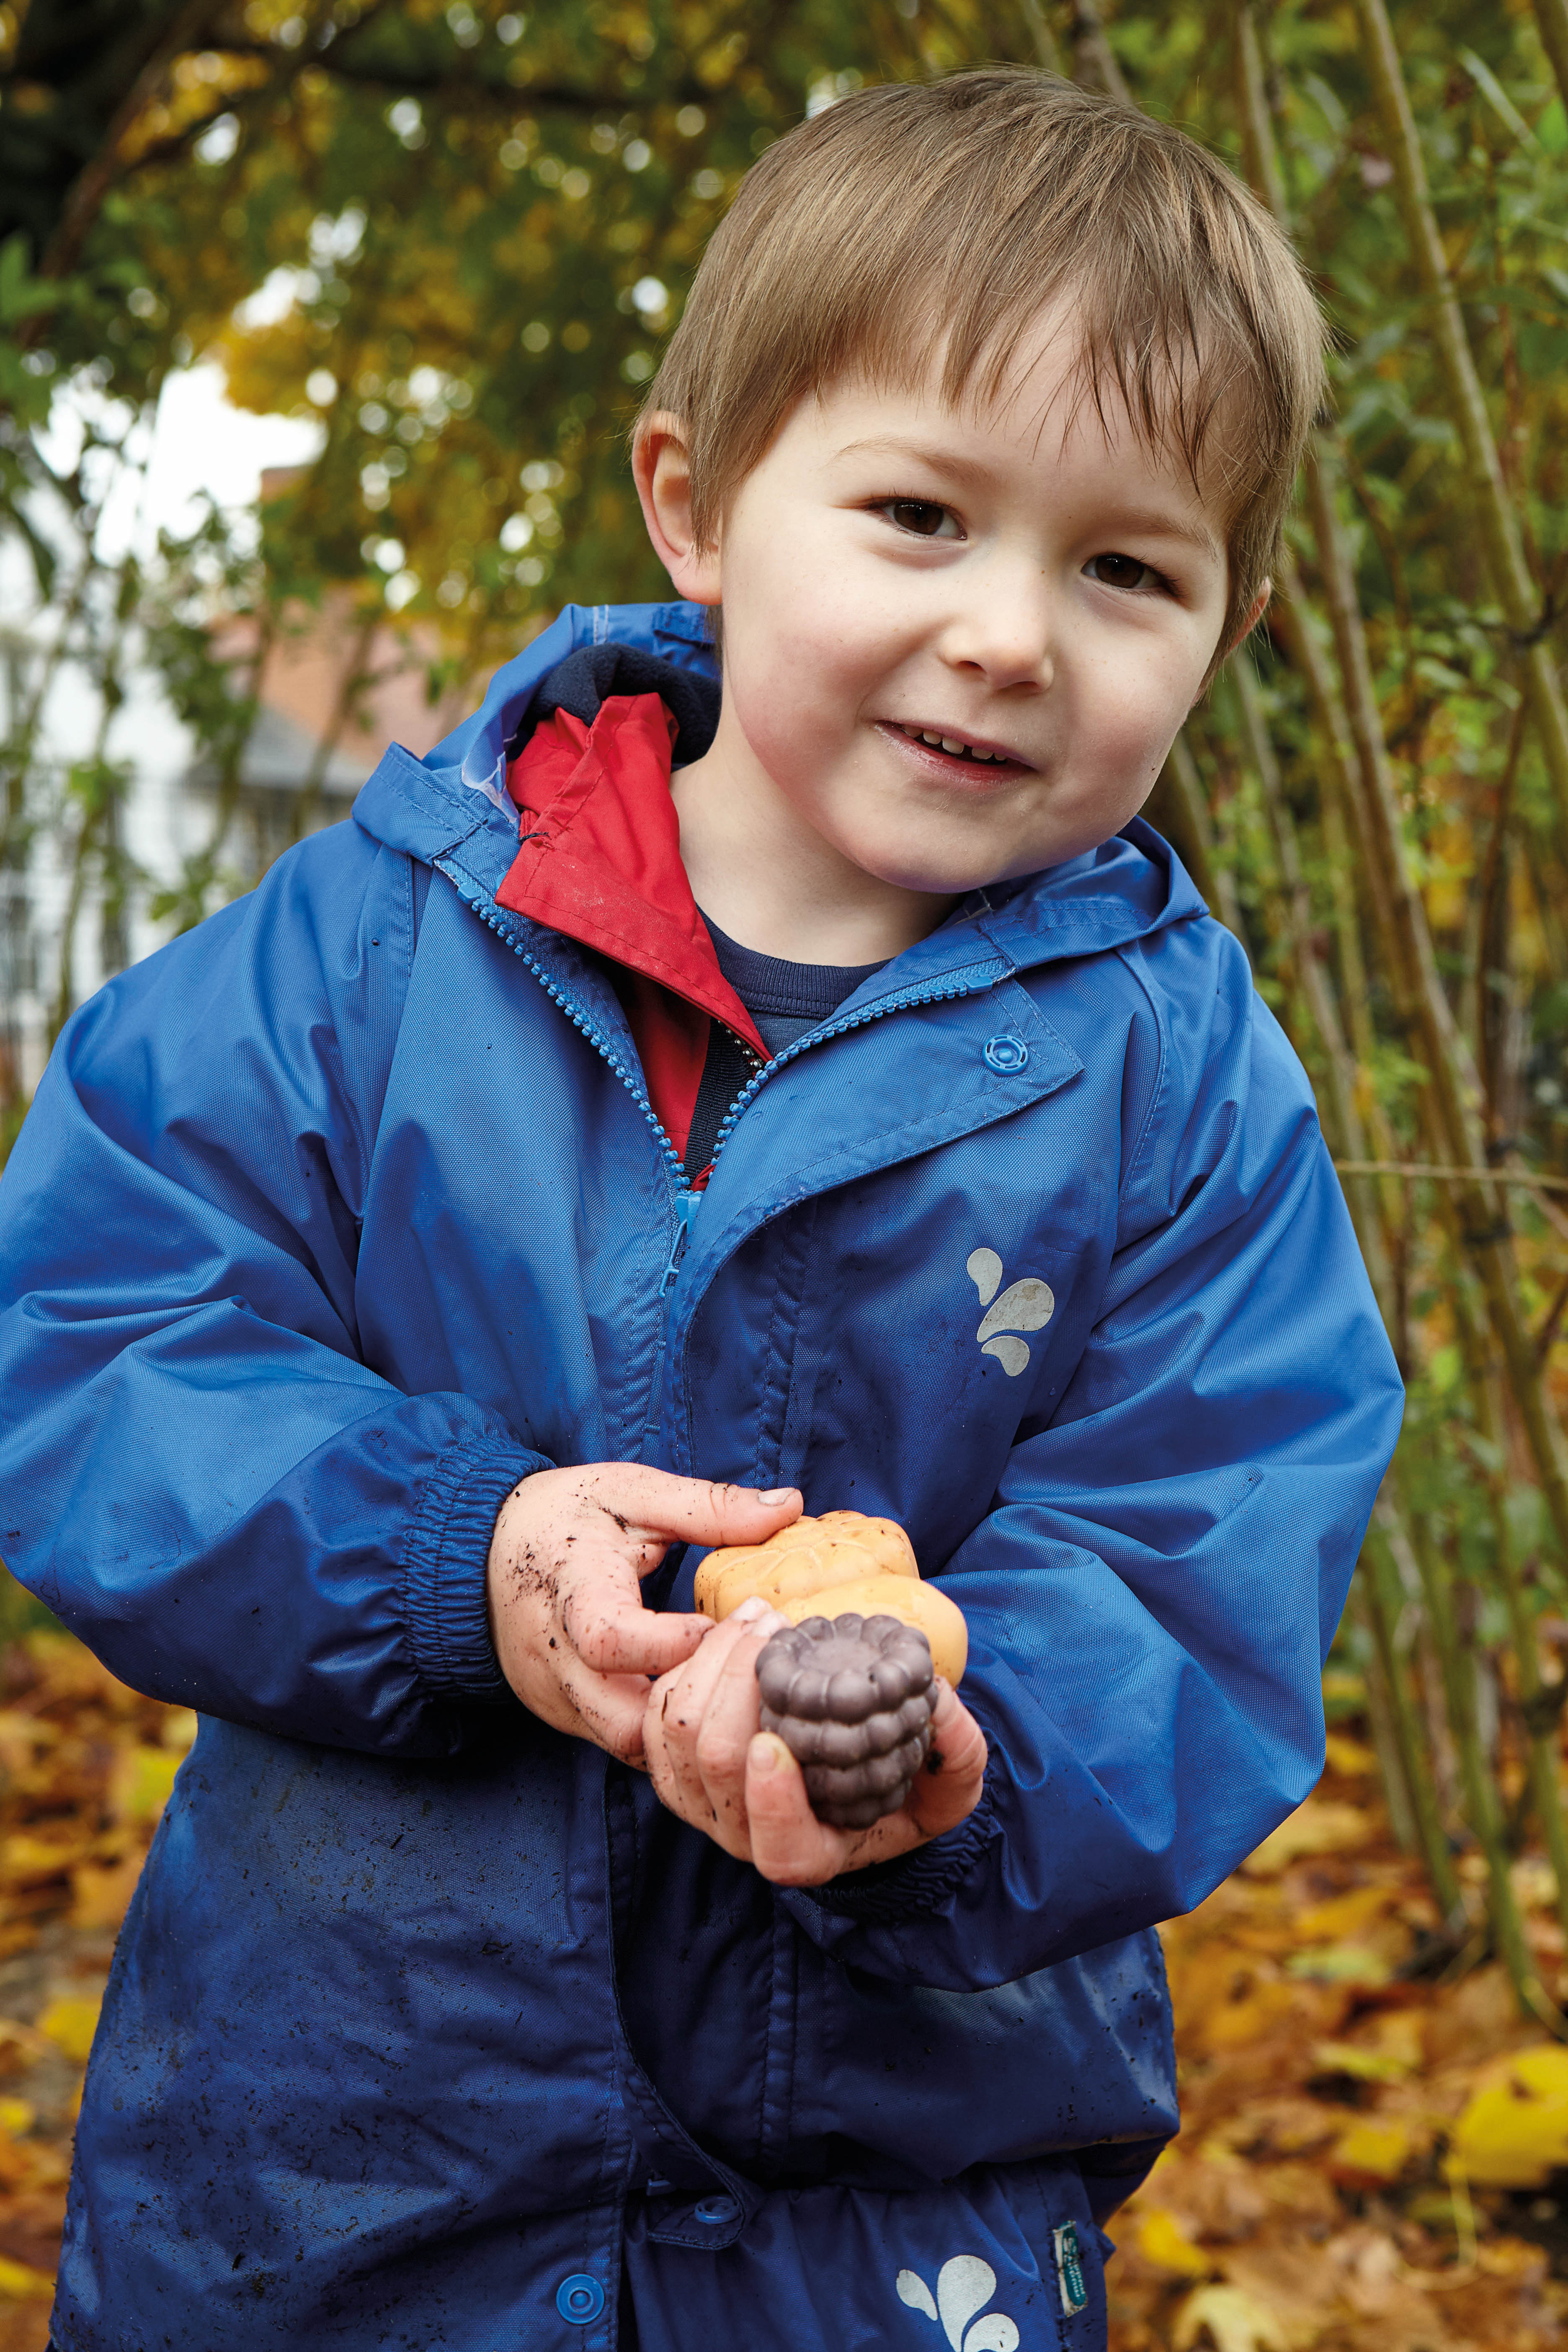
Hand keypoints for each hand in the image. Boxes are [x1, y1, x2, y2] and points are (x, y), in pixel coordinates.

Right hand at [485, 1465, 801, 1763]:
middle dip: (694, 1705)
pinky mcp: (564, 1715)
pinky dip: (666, 1729)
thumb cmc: (563, 1515)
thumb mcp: (631, 1491)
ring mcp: (557, 1696)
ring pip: (627, 1745)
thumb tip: (790, 1506)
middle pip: (623, 1720)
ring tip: (732, 1686)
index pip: (611, 1639)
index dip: (677, 1642)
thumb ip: (707, 1505)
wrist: (478, 1552)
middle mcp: (555, 1658)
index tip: (734, 1621)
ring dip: (684, 1726)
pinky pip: (619, 1741)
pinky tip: (706, 1699)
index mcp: (569, 1591)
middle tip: (748, 1669)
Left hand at [642, 1597, 987, 1884]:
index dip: (771, 1802)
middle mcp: (745, 1835)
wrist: (855, 1772)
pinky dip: (688, 1664)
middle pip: (714, 1764)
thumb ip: (956, 1751)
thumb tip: (937, 1701)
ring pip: (678, 1732)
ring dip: (715, 1661)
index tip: (775, 1744)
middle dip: (739, 1684)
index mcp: (810, 1851)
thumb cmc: (903, 1782)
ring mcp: (701, 1800)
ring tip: (762, 1616)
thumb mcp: (951, 1781)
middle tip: (779, 1625)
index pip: (779, 1847)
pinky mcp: (675, 1760)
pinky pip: (659, 1712)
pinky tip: (734, 1630)